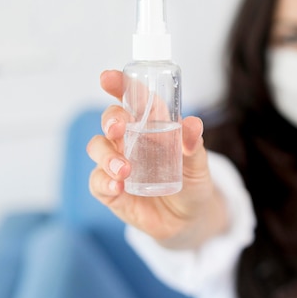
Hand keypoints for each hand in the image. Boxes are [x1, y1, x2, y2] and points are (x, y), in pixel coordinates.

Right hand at [87, 70, 227, 248]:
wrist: (189, 219)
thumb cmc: (193, 182)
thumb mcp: (198, 164)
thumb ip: (194, 145)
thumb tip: (193, 124)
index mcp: (154, 126)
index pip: (135, 100)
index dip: (121, 86)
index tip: (109, 78)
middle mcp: (132, 140)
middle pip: (111, 120)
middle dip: (110, 119)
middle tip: (118, 127)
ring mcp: (118, 163)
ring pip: (98, 148)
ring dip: (107, 155)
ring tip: (125, 170)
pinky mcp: (111, 189)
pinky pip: (97, 181)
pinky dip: (104, 181)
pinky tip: (118, 186)